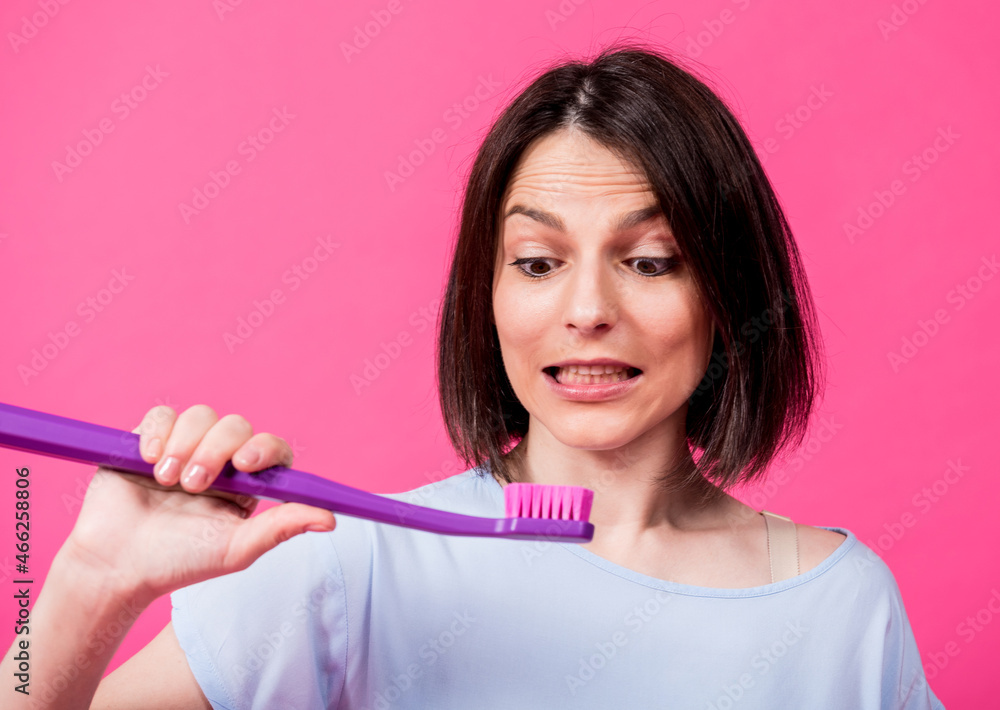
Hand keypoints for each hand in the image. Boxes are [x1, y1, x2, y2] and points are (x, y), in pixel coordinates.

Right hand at [61, 404, 336, 605]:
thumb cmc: (179, 561)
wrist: (116, 565)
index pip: (271, 449)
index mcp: (246, 484)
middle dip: (215, 451)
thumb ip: (281, 528)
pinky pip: (162, 414)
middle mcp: (220, 460)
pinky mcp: (149, 439)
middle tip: (194, 486)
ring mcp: (184, 447)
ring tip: (168, 481)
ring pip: (201, 415)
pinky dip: (158, 432)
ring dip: (185, 446)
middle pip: (236, 426)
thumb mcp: (236, 550)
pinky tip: (149, 460)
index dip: (264, 448)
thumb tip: (332, 519)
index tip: (247, 463)